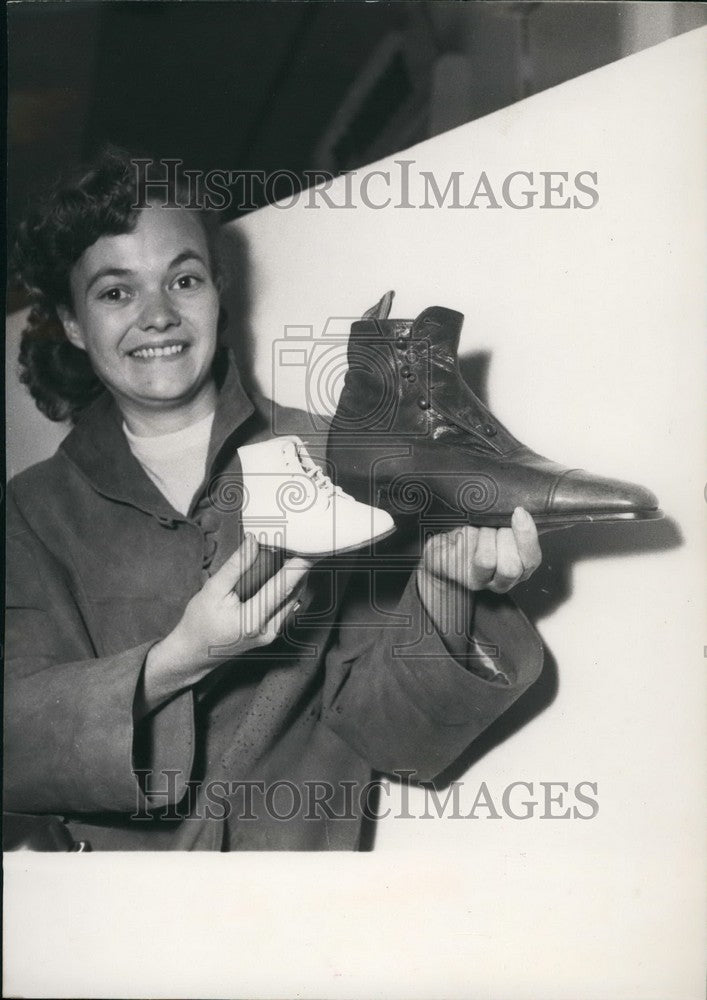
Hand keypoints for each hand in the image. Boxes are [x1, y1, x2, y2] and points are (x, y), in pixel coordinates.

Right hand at [139, 535, 311, 715]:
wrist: (194, 653)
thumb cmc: (200, 622)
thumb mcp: (213, 590)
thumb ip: (235, 567)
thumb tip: (253, 543)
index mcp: (253, 620)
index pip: (282, 589)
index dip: (297, 569)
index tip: (308, 551)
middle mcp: (268, 629)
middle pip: (293, 593)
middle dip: (297, 569)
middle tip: (297, 545)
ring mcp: (273, 634)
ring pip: (293, 600)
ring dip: (294, 578)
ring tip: (290, 555)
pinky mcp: (273, 633)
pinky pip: (287, 607)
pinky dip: (287, 589)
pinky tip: (282, 574)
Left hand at [421, 507, 541, 594]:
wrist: (445, 546)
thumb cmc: (479, 536)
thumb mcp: (504, 530)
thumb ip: (517, 526)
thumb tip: (522, 511)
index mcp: (519, 571)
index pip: (531, 560)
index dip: (526, 536)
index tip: (519, 512)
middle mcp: (498, 582)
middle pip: (511, 566)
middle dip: (504, 536)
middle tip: (495, 525)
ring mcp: (474, 580)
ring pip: (486, 560)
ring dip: (484, 534)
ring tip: (479, 527)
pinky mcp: (451, 571)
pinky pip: (462, 548)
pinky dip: (464, 532)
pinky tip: (462, 532)